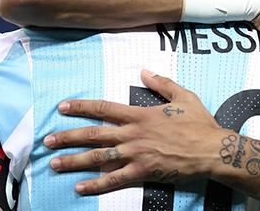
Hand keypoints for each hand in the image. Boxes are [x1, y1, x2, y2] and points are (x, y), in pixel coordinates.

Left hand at [44, 70, 226, 193]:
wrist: (212, 150)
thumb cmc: (200, 123)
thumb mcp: (183, 96)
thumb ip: (162, 83)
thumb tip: (144, 71)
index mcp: (140, 114)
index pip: (104, 108)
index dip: (81, 107)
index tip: (63, 107)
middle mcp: (133, 134)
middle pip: (93, 134)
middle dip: (67, 136)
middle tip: (47, 140)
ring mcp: (136, 154)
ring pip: (98, 158)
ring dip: (74, 161)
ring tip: (54, 163)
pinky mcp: (143, 172)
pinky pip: (114, 180)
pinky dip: (96, 185)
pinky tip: (80, 188)